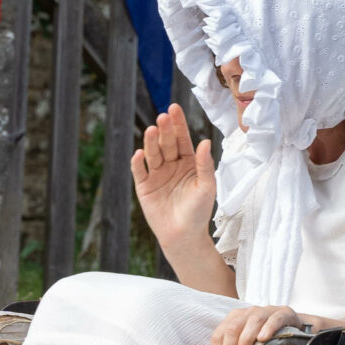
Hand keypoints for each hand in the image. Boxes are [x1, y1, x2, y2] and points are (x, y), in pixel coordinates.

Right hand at [134, 104, 216, 246]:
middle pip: (167, 143)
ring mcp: (157, 174)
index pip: (182, 139)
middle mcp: (171, 164)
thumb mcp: (206, 186)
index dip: (178, 124)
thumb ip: (205, 165)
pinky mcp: (144, 186)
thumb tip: (205, 142)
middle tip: (163, 117)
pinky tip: (139, 154)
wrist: (184, 235)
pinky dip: (139, 163)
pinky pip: (140, 172)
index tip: (174, 108)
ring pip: (153, 154)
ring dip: (152, 142)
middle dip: (165, 130)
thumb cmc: (199, 211)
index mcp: (188, 162)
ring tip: (152, 130)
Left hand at [209, 304, 306, 344]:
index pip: (219, 334)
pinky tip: (263, 339)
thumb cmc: (264, 338)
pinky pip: (274, 319)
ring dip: (245, 339)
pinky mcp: (283, 313)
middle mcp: (247, 313)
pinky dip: (268, 328)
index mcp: (234, 319)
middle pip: (232, 328)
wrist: (290, 326)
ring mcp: (265, 311)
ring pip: (252, 322)